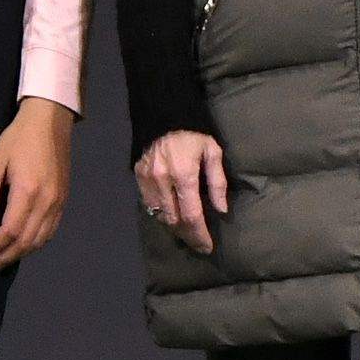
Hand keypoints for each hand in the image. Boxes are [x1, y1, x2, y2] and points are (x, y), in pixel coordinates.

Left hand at [0, 101, 72, 279]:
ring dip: (18, 255)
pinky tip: (21, 248)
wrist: (50, 122)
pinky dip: (34, 244)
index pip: (10, 231)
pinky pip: (49, 231)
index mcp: (28, 191)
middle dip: (4, 259)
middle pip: (25, 242)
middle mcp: (47, 201)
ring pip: (39, 240)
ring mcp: (59, 203)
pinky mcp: (63, 201)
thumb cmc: (17, 139)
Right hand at [133, 128, 231, 252]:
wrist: (163, 113)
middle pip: (174, 220)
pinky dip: (160, 213)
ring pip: (159, 215)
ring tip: (186, 232)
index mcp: (184, 174)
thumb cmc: (194, 133)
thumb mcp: (213, 152)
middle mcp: (163, 180)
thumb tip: (221, 209)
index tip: (207, 247)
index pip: (191, 215)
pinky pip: (148, 203)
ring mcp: (147, 179)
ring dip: (174, 226)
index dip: (199, 234)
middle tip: (198, 243)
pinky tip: (171, 215)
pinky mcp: (138, 176)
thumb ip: (217, 182)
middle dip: (187, 235)